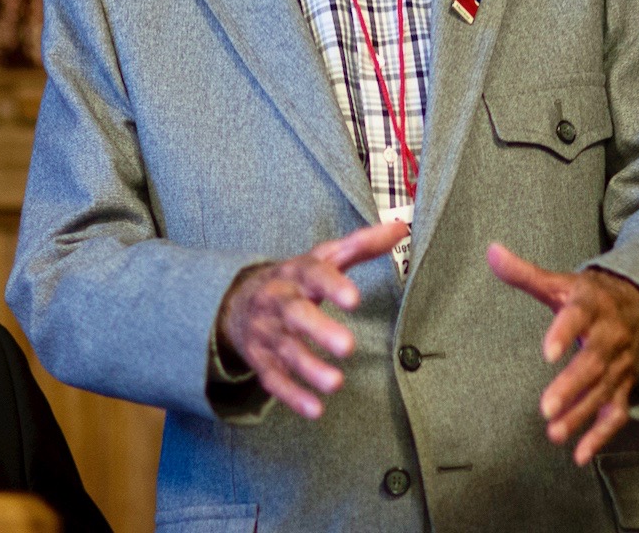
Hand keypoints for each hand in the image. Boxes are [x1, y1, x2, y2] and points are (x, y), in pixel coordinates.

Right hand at [216, 220, 408, 417]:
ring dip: (309, 368)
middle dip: (319, 329)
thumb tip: (401, 227)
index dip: (332, 285)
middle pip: (295, 314)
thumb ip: (360, 245)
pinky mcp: (262, 361)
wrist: (236, 301)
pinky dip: (292, 396)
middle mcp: (278, 302)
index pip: (313, 275)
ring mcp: (267, 333)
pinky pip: (274, 380)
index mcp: (296, 274)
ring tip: (336, 384)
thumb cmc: (295, 279)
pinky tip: (316, 410)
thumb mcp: (322, 257)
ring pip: (286, 351)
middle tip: (348, 346)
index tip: (354, 299)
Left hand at [486, 243, 638, 464]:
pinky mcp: (624, 387)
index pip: (577, 317)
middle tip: (545, 407)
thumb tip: (491, 250)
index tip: (547, 351)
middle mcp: (610, 337)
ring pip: (602, 392)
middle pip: (592, 363)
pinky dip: (600, 435)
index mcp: (592, 306)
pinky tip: (580, 454)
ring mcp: (620, 365)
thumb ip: (525, 272)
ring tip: (553, 433)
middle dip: (570, 386)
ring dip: (580, 414)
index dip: (564, 332)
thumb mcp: (562, 282)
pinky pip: (616, 413)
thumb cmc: (591, 296)